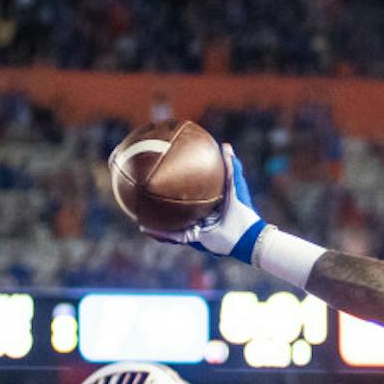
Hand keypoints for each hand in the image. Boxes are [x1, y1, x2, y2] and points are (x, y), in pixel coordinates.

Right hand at [142, 144, 268, 261]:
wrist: (246, 235)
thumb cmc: (243, 210)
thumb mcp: (235, 185)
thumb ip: (230, 167)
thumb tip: (225, 145)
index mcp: (205, 203)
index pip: (186, 193)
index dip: (174, 185)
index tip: (162, 173)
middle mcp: (197, 215)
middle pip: (173, 208)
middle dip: (158, 201)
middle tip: (144, 190)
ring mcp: (193, 227)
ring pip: (169, 223)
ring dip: (153, 219)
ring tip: (137, 210)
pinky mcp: (192, 238)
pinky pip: (172, 235)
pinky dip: (158, 232)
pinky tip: (144, 227)